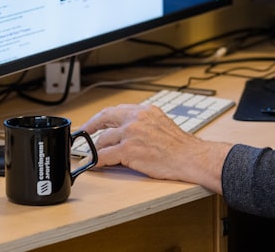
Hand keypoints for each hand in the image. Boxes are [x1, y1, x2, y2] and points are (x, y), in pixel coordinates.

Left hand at [80, 103, 231, 192]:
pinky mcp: (128, 150)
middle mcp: (136, 118)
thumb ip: (144, 123)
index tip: (94, 123)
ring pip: (104, 140)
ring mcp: (131, 133)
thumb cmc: (180, 146)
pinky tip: (96, 165)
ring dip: (99, 150)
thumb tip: (127, 130)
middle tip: (83, 134)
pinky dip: (97, 161)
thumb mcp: (161, 123)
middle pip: (105, 118)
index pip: (116, 110)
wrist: (190, 157)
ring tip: (97, 157)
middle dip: (91, 127)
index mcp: (145, 110)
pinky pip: (104, 156)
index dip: (101, 117)